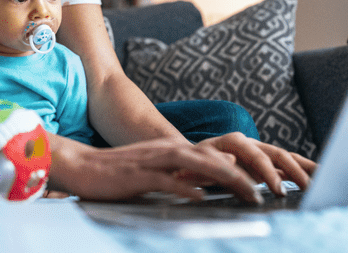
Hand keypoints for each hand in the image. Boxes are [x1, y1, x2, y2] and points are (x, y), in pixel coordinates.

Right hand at [49, 136, 267, 203]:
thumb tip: (209, 184)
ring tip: (247, 192)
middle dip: (243, 174)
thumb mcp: (155, 172)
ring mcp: (153, 161)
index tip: (264, 184)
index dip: (242, 169)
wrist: (81, 166)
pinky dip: (184, 187)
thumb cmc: (118, 174)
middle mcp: (167, 151)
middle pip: (213, 159)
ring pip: (195, 165)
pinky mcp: (137, 175)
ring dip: (223, 178)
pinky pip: (164, 180)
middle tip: (267, 191)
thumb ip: (180, 176)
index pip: (215, 157)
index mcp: (173, 151)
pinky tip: (200, 197)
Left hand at [196, 132, 315, 194]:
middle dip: (292, 172)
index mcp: (234, 141)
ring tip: (323, 179)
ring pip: (286, 157)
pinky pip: (288, 165)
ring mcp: (260, 152)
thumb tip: (231, 162)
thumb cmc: (194, 164)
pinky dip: (304, 169)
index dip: (268, 172)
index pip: (256, 155)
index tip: (276, 189)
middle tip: (305, 189)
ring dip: (304, 168)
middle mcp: (251, 143)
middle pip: (276, 154)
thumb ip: (214, 164)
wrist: (192, 159)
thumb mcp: (199, 164)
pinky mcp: (266, 163)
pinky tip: (319, 176)